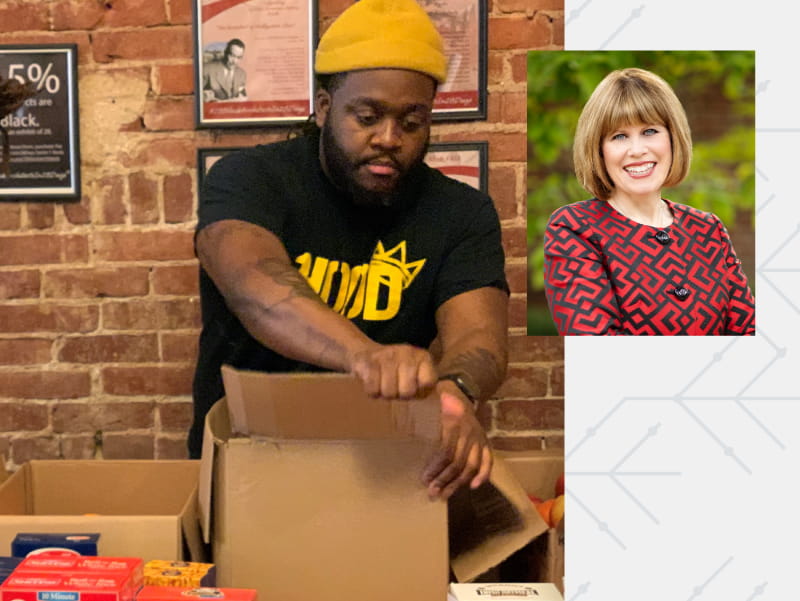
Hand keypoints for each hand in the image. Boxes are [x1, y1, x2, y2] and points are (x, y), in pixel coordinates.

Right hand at [348, 343, 437, 398]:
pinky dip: (372, 392)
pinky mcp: (369, 361)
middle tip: (395, 389)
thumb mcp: (417, 377)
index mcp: (423, 357)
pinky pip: (373, 390)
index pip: (427, 383)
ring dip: (384, 394)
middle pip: (406, 392)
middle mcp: (407, 352)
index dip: (419, 392)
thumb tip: (457, 410)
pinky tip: (374, 383)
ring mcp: (388, 355)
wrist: (366, 353)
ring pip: (389, 392)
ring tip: (384, 386)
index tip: (413, 390)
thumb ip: (434, 392)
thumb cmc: (397, 372)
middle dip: (399, 395)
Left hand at [421, 383, 491, 500]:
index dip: (436, 467)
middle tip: (432, 492)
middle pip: (458, 462)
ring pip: (471, 465)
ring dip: (459, 483)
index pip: (446, 451)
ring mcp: (479, 437)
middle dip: (444, 480)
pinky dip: (483, 474)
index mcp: (453, 421)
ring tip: (445, 495)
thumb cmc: (439, 395)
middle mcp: (469, 431)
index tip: (424, 479)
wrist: (463, 388)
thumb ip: (416, 410)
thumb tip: (397, 422)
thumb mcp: (428, 398)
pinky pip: (488, 459)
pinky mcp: (485, 441)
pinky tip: (474, 486)